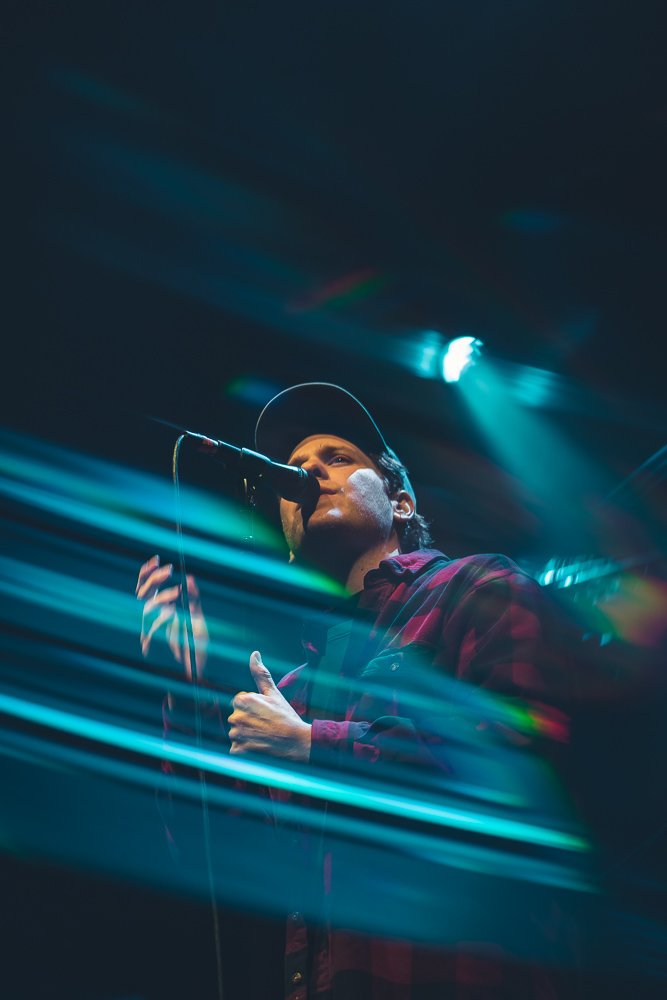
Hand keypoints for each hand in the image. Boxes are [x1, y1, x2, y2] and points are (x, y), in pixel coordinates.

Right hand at [135, 555, 208, 679]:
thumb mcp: (198, 620)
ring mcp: (150, 633)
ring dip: (161, 596)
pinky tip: (174, 608)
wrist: (195, 676)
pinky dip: (162, 614)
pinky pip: (152, 624)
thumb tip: (190, 578)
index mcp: (159, 613)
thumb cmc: (196, 650)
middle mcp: (151, 621)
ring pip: (146, 607)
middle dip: (153, 580)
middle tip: (168, 569)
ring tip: (177, 592)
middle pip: (142, 595)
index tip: (155, 560)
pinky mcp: (153, 644)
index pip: (146, 589)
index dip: (146, 574)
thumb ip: (194, 600)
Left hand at [228, 651, 311, 760]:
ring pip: (236, 733)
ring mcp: (236, 735)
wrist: (297, 742)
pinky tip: (258, 746)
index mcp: (243, 700)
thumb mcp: (274, 693)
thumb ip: (260, 674)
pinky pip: (235, 749)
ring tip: (263, 735)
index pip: (239, 703)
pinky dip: (245, 749)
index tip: (265, 713)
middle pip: (237, 717)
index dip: (253, 708)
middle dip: (248, 721)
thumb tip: (254, 654)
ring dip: (246, 735)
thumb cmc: (286, 716)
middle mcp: (236, 716)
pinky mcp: (238, 750)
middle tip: (266, 725)